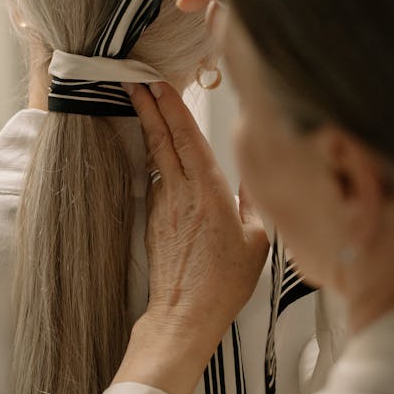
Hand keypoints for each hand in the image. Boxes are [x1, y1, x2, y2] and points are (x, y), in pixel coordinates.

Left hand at [114, 82, 267, 393]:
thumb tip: (254, 181)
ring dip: (150, 128)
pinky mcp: (153, 221)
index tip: (159, 84)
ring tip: (141, 102)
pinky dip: (155, 160)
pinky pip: (155, 181)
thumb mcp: (257, 241)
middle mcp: (181, 194)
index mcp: (209, 193)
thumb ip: (253, 204)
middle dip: (149, 106)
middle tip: (136, 79)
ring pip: (156, 157)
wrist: (186, 314)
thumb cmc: (223, 283)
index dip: (172, 108)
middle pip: (163, 139)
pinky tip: (155, 151)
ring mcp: (163, 206)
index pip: (188, 139)